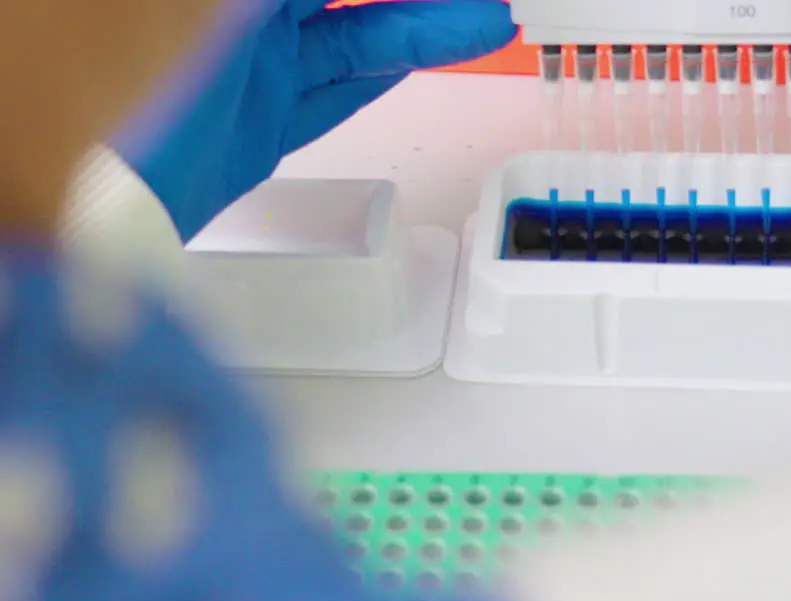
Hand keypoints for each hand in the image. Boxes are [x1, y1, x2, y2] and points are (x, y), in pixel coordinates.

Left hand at [121, 0, 516, 240]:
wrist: (102, 190)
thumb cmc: (140, 77)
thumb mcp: (240, 6)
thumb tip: (375, 10)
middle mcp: (238, 17)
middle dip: (417, 3)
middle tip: (482, 3)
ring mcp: (250, 70)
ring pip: (354, 40)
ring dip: (423, 30)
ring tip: (486, 23)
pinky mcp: (260, 125)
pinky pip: (335, 92)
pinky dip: (385, 74)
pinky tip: (428, 56)